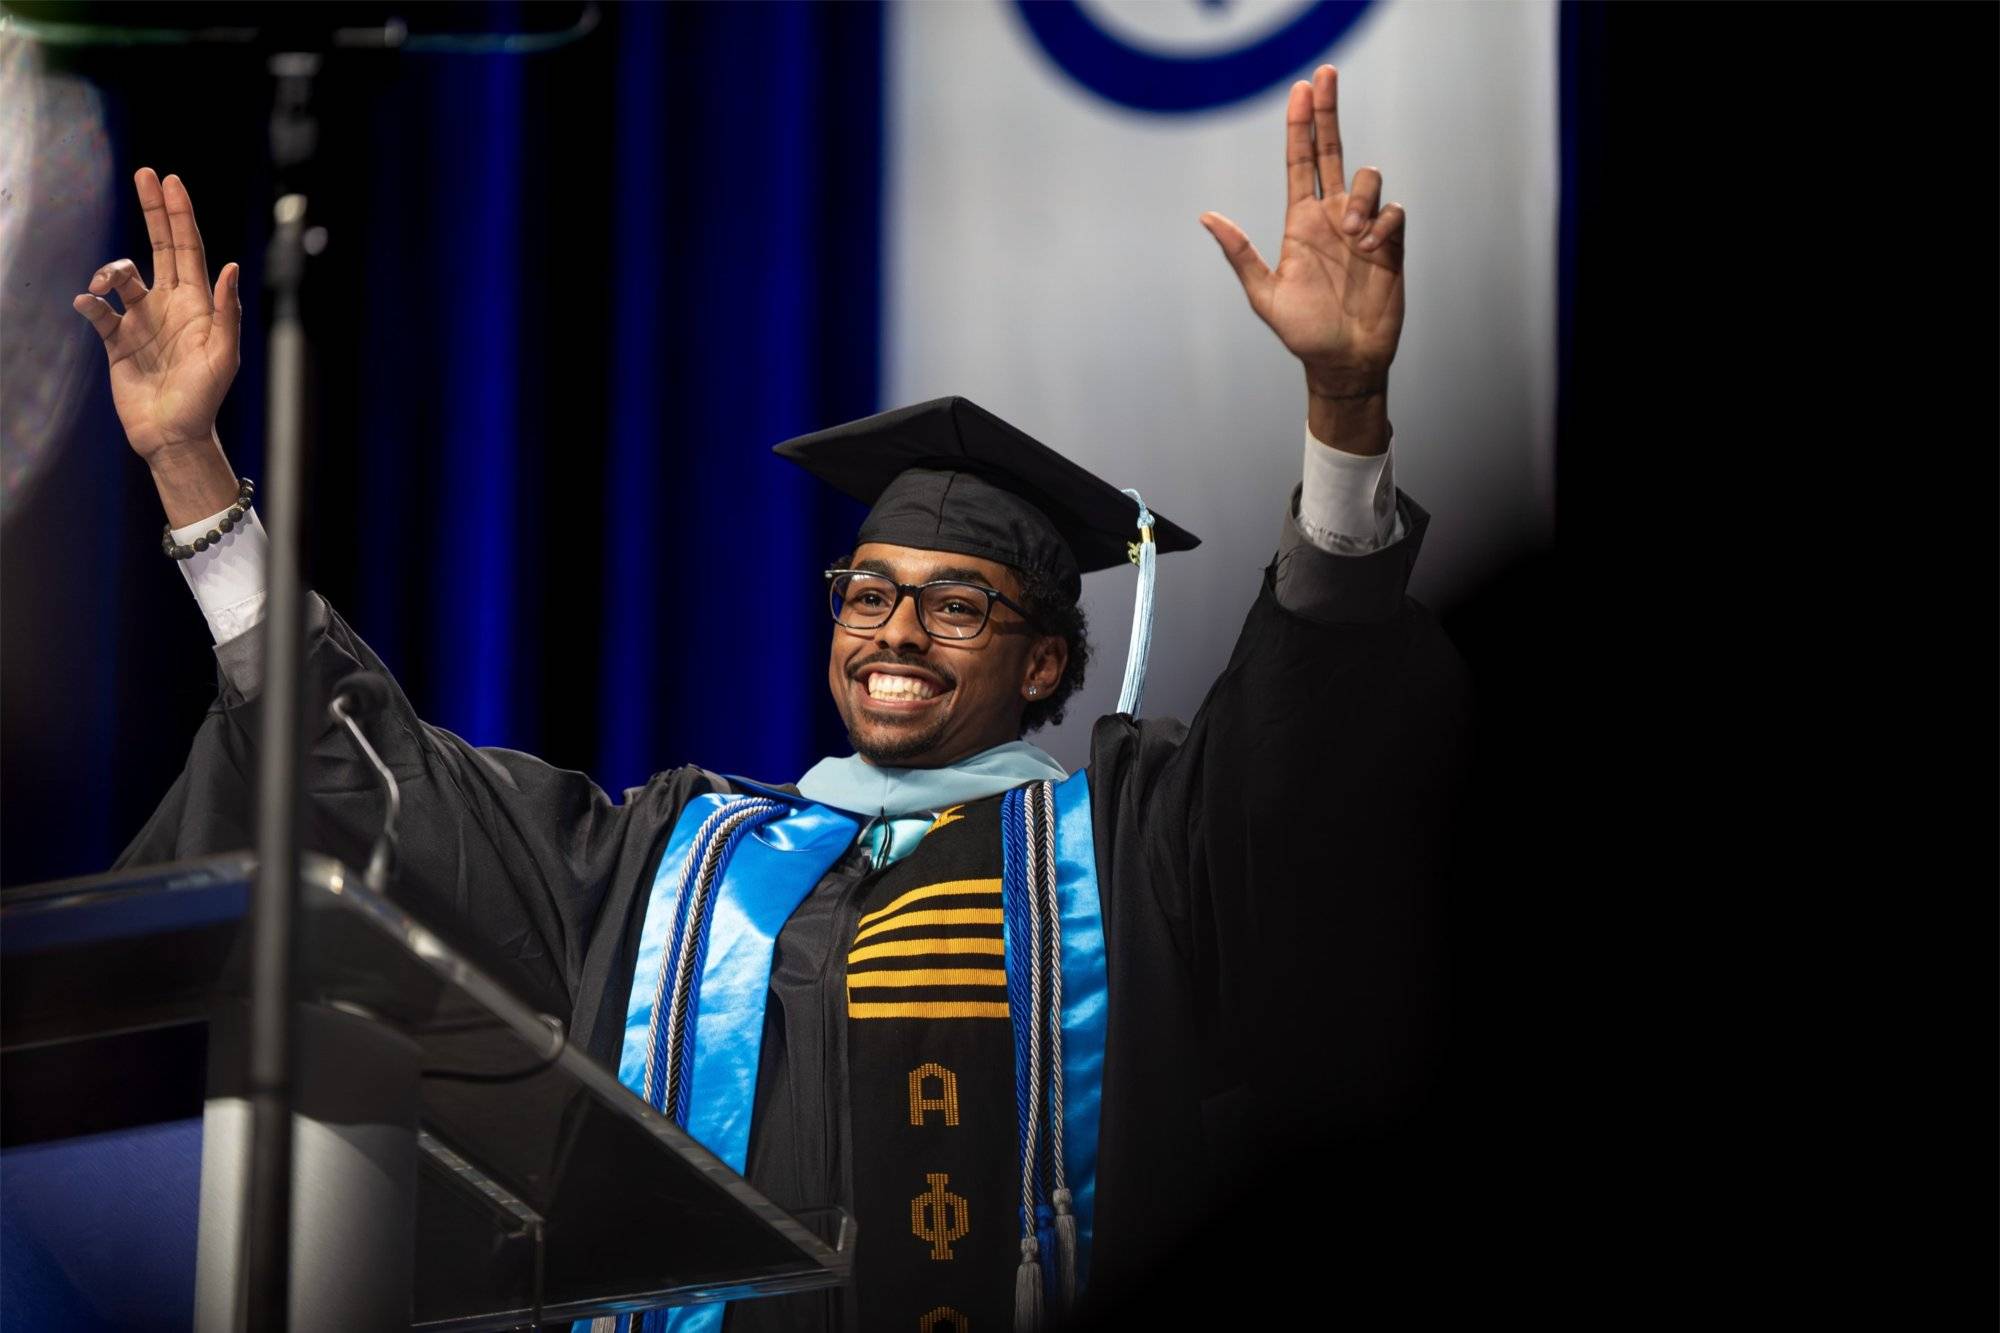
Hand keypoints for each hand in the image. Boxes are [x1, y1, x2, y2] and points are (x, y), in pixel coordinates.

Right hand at [74, 169, 241, 466]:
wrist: (173, 433)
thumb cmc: (206, 398)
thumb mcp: (224, 355)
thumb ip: (227, 311)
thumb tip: (231, 266)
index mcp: (198, 304)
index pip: (188, 249)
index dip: (179, 215)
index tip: (170, 181)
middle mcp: (169, 305)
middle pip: (159, 246)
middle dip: (153, 210)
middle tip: (144, 174)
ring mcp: (141, 320)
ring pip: (122, 275)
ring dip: (112, 270)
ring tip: (107, 284)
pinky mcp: (116, 340)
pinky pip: (98, 310)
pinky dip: (90, 302)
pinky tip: (90, 304)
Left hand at [1201, 67, 1404, 422]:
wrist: (1344, 361)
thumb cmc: (1302, 331)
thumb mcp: (1264, 295)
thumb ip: (1240, 253)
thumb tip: (1207, 216)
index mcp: (1301, 222)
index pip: (1301, 162)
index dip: (1301, 125)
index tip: (1302, 88)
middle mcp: (1333, 217)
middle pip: (1333, 150)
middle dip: (1328, 111)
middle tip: (1325, 74)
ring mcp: (1364, 228)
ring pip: (1369, 179)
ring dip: (1361, 197)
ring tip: (1353, 234)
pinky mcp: (1391, 244)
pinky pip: (1394, 211)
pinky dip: (1383, 222)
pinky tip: (1371, 247)